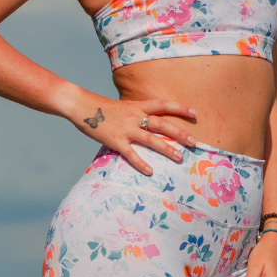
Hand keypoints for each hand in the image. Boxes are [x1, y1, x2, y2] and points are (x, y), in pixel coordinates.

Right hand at [69, 95, 196, 175]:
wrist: (81, 105)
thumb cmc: (102, 107)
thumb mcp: (124, 106)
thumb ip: (137, 113)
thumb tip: (148, 121)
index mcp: (138, 105)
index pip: (163, 104)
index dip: (180, 108)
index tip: (195, 113)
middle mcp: (135, 116)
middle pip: (163, 124)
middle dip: (180, 133)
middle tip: (194, 142)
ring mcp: (126, 129)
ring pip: (152, 139)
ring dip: (167, 149)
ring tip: (179, 157)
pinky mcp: (116, 140)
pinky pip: (131, 154)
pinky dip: (141, 163)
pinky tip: (150, 172)